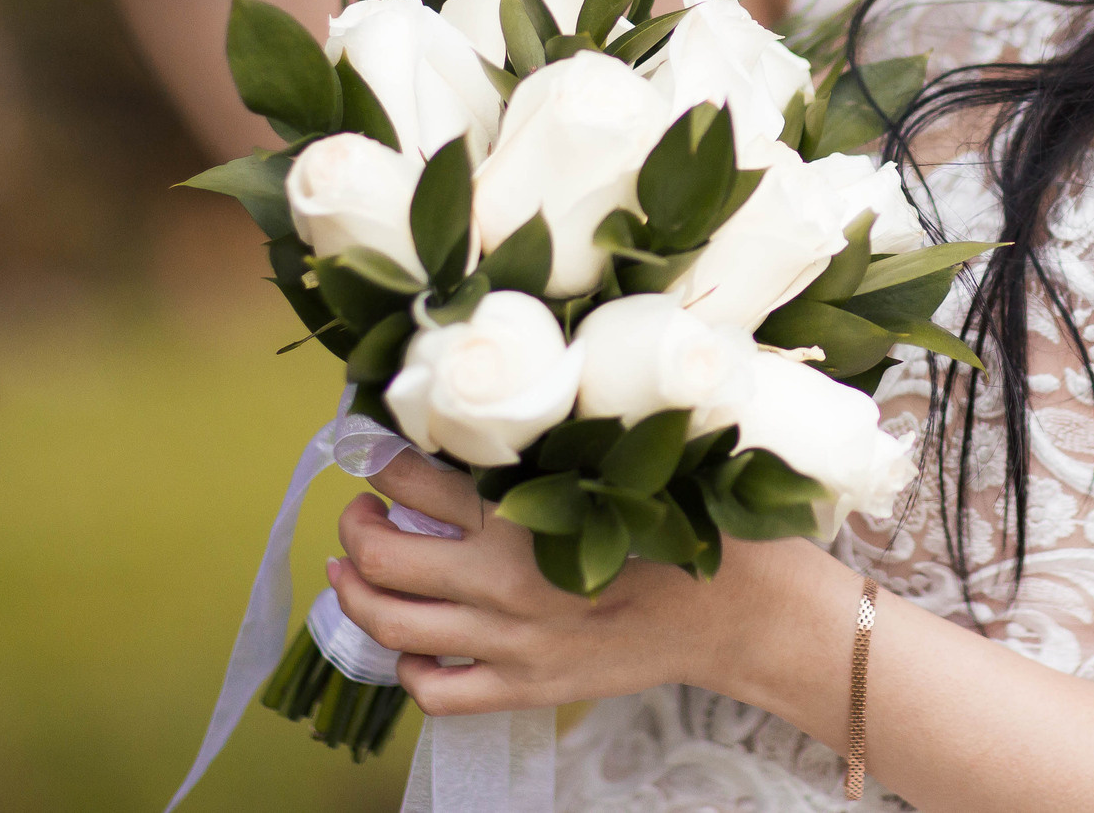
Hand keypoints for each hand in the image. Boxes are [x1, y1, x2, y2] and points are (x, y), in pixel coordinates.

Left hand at [326, 451, 846, 716]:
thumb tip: (503, 402)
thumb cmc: (692, 525)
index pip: (415, 478)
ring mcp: (509, 642)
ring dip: (355, 594)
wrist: (740, 612)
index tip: (374, 448)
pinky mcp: (525, 689)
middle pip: (381, 556)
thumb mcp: (625, 463)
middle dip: (353, 527)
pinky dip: (407, 672)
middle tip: (358, 511)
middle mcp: (504, 580)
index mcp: (527, 512)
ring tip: (354, 572)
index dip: (379, 459)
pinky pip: (434, 692)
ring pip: (390, 626)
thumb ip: (559, 441)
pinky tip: (414, 648)